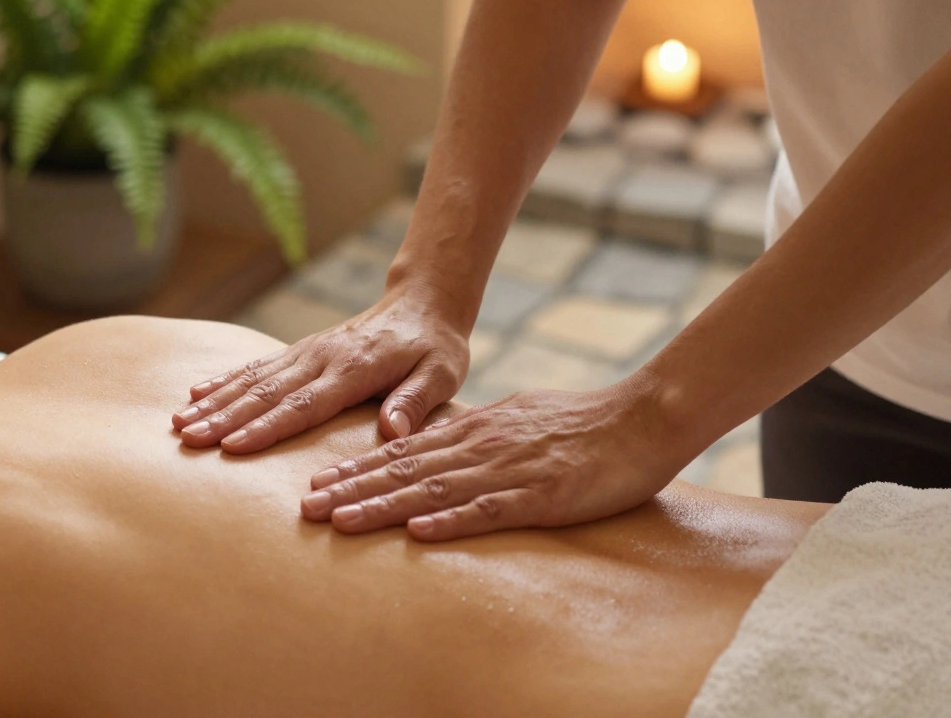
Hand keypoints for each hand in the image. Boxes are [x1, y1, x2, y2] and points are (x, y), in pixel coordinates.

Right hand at [172, 287, 470, 452]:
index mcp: (354, 369)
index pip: (304, 405)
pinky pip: (256, 366)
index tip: (233, 446)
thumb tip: (393, 432)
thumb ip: (415, 401)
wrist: (423, 303)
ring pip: (253, 379)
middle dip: (224, 417)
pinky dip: (225, 379)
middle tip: (188, 438)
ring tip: (180, 421)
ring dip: (215, 401)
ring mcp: (307, 352)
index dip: (267, 427)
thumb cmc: (435, 347)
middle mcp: (322, 357)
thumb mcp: (441, 374)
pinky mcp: (301, 351)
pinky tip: (196, 391)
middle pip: (267, 393)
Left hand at [299, 383, 690, 539]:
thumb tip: (438, 448)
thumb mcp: (515, 419)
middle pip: (405, 470)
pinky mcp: (541, 494)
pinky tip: (418, 532)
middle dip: (353, 490)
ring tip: (342, 521)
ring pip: (433, 489)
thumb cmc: (581, 423)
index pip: (404, 451)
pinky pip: (489, 510)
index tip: (318, 486)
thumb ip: (475, 435)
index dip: (358, 470)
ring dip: (384, 506)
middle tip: (308, 508)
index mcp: (475, 429)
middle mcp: (481, 446)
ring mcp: (509, 470)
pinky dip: (450, 521)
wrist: (642, 418)